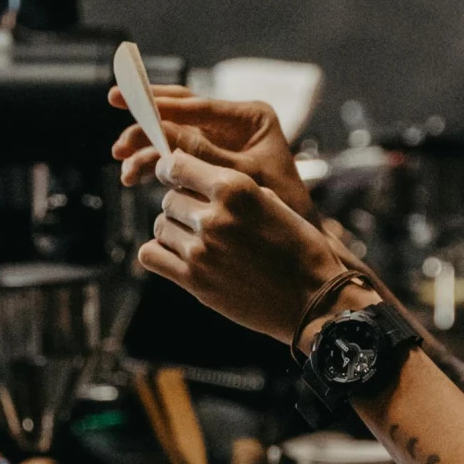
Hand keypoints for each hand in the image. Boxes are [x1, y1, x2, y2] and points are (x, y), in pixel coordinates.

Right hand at [108, 90, 317, 222]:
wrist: (299, 244)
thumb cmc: (284, 208)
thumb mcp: (242, 178)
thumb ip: (204, 154)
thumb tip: (162, 132)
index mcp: (251, 117)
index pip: (196, 104)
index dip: (157, 103)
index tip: (125, 99)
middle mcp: (235, 124)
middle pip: (179, 115)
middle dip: (145, 128)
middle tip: (118, 144)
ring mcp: (222, 143)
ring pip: (173, 138)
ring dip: (147, 152)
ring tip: (127, 173)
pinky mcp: (212, 164)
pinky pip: (177, 157)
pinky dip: (156, 166)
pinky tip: (137, 178)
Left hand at [139, 148, 344, 342]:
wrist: (313, 299)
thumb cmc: (300, 250)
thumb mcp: (273, 202)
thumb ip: (233, 188)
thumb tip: (196, 178)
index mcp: (236, 189)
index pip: (177, 164)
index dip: (171, 169)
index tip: (175, 176)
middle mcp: (215, 216)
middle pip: (169, 198)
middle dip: (181, 205)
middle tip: (201, 219)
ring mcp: (201, 250)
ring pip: (159, 226)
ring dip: (173, 230)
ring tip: (197, 241)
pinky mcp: (194, 280)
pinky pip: (151, 255)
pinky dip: (160, 254)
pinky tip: (180, 256)